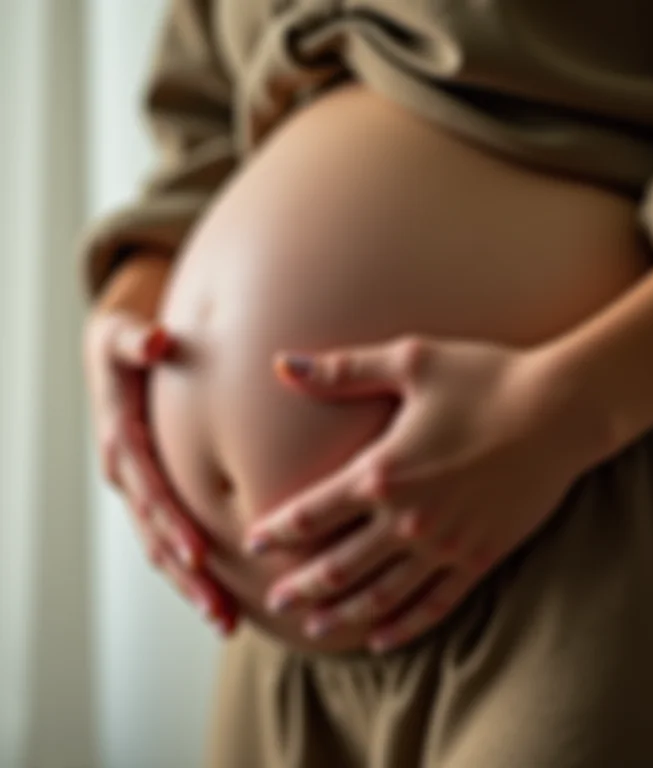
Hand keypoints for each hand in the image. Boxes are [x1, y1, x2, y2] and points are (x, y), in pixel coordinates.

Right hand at [84, 255, 238, 635]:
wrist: (117, 352)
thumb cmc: (124, 342)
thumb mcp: (120, 332)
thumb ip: (132, 338)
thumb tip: (156, 341)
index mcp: (122, 444)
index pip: (150, 493)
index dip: (172, 525)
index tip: (201, 556)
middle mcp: (129, 476)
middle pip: (157, 537)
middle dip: (188, 577)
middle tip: (222, 614)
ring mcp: (142, 491)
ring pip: (165, 549)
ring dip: (194, 587)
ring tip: (227, 623)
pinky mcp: (158, 493)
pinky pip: (175, 537)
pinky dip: (197, 569)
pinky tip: (228, 595)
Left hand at [244, 335, 598, 651]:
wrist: (560, 409)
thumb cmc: (485, 378)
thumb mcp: (411, 362)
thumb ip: (342, 370)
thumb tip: (282, 364)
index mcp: (383, 472)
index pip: (313, 512)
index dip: (278, 530)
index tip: (252, 544)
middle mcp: (409, 518)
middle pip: (339, 564)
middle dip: (302, 586)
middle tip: (273, 603)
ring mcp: (446, 544)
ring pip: (381, 593)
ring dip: (342, 612)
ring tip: (314, 627)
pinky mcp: (480, 557)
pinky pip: (434, 603)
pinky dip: (403, 624)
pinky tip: (382, 637)